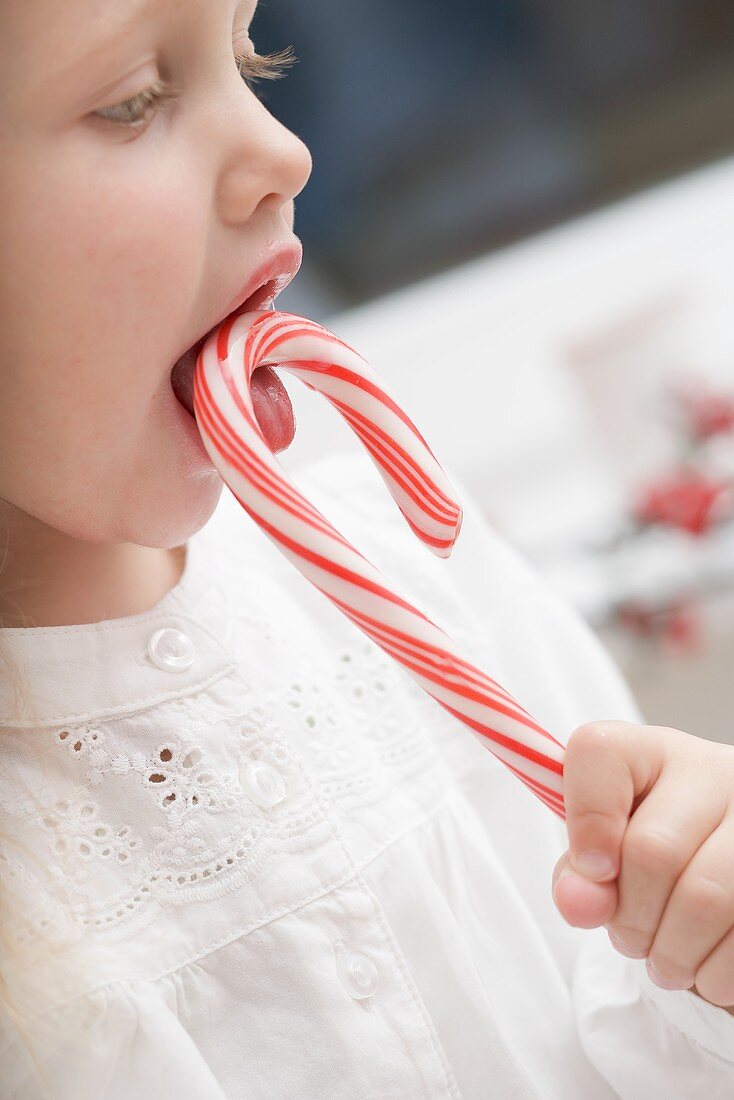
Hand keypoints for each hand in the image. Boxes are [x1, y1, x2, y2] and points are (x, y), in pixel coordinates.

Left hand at [551, 720, 733, 1009]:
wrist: (726, 861)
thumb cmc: (653, 851)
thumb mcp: (608, 850)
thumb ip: (577, 874)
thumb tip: (579, 904)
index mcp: (650, 752)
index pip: (599, 754)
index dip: (586, 821)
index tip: (592, 871)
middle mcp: (712, 771)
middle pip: (652, 850)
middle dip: (630, 918)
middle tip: (629, 938)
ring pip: (705, 900)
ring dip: (674, 954)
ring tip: (666, 960)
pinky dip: (715, 972)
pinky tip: (705, 964)